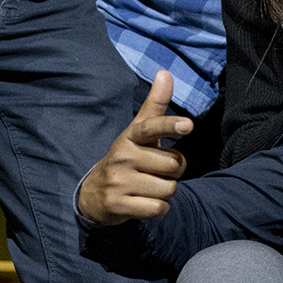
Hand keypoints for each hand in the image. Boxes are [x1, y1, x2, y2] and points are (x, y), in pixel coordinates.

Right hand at [77, 73, 192, 225]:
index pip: (151, 128)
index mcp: (130, 137)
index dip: (169, 126)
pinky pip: (159, 208)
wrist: (94, 194)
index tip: (188, 124)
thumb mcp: (138, 133)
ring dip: (164, 191)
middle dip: (172, 172)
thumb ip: (155, 106)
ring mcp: (118, 181)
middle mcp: (122, 156)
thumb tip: (166, 73)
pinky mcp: (118, 204)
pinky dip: (158, 209)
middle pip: (174, 165)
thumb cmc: (127, 158)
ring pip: (169, 189)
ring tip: (146, 187)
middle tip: (153, 171)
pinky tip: (143, 202)